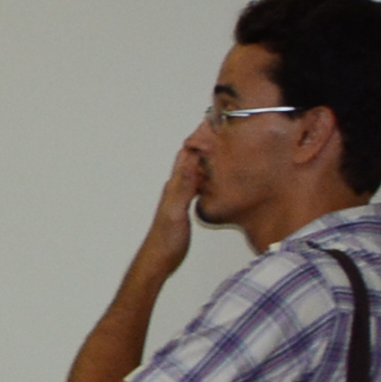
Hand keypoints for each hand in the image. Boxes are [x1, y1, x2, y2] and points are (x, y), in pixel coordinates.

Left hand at [140, 133, 209, 266]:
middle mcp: (176, 188)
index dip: (198, 138)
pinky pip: (198, 185)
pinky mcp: (184, 207)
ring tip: (223, 146)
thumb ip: (182, 190)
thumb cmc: (164, 241)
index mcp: (174, 186)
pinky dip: (207, 176)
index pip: (186, 155)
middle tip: (220, 128)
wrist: (158, 260)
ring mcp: (180, 197)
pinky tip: (216, 177)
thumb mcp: (175, 214)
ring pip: (195, 170)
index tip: (211, 121)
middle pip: (190, 159)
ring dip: (206, 158)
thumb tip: (189, 166)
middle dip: (204, 143)